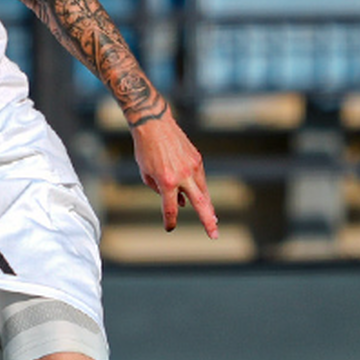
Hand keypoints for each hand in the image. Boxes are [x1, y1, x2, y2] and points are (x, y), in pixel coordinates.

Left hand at [131, 115, 218, 238]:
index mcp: (166, 181)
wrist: (153, 124)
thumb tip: (179, 201)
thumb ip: (159, 189)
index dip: (169, 220)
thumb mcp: (146, 173)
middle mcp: (183, 175)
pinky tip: (200, 197)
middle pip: (199, 203)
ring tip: (212, 219)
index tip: (169, 227)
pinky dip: (199, 188)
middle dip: (208, 220)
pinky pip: (200, 178)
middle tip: (214, 234)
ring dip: (207, 206)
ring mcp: (193, 166)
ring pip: (203, 191)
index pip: (170, 208)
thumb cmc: (145, 149)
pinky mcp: (197, 158)